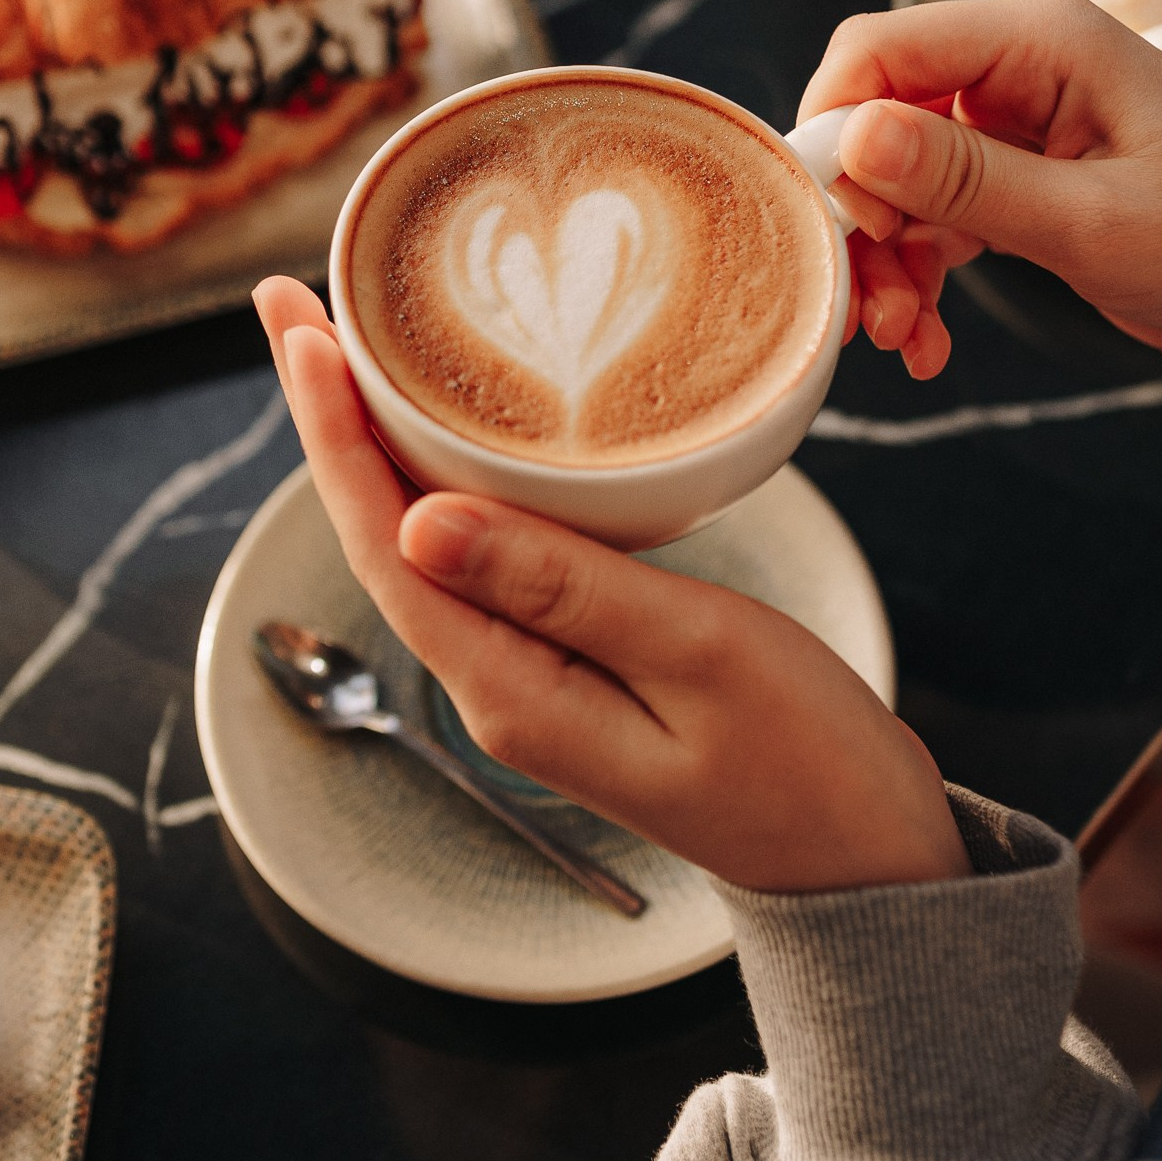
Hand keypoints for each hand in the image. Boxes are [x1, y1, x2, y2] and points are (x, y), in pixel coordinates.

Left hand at [254, 276, 968, 892]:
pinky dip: (454, 475)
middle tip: (291, 300)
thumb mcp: (696, 650)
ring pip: (427, 538)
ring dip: (380, 439)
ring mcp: (533, 674)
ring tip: (346, 341)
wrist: (870, 860)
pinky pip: (487, 554)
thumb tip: (420, 522)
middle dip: (333, 416)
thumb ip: (563, 583)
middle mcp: (500, 683)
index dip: (333, 431)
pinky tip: (455, 430)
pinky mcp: (574, 660)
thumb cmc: (809, 762)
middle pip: (384, 531)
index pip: (385, 541)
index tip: (301, 330)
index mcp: (512, 687)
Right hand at [799, 0, 1161, 369]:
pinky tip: (929, 340)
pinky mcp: (1023, 176)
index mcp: (1042, 41)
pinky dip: (921, 274)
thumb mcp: (1094, 222)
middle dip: (859, 217)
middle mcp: (1020, 66)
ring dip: (886, 260)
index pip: (881, 50)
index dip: (833, 129)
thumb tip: (851, 137)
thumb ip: (967, 180)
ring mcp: (1018, 123)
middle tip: (865, 307)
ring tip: (903, 338)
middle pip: (877, 120)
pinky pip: (937, 215)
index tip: (832, 223)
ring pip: (897, 179)